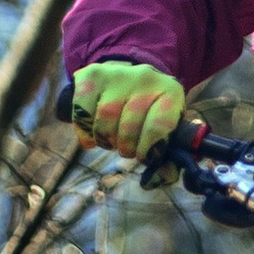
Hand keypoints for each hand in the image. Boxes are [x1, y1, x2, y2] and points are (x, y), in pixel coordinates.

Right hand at [70, 59, 186, 159]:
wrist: (127, 79)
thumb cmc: (149, 114)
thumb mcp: (166, 130)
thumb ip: (168, 159)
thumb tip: (161, 178)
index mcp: (170, 92)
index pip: (159, 129)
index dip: (149, 150)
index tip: (145, 156)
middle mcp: (146, 78)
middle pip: (128, 129)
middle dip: (126, 147)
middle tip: (127, 146)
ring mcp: (117, 75)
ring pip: (104, 123)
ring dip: (105, 141)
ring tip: (112, 138)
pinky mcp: (92, 76)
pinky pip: (83, 114)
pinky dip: (85, 132)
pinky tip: (93, 133)